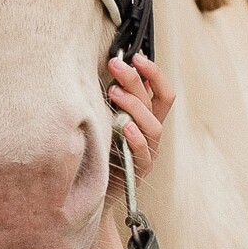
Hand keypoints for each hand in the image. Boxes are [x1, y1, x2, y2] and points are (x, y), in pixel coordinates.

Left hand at [106, 52, 172, 190]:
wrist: (85, 191)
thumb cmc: (95, 150)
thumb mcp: (102, 119)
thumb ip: (111, 100)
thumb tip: (108, 69)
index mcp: (146, 119)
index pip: (162, 93)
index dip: (155, 73)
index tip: (137, 57)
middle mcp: (150, 135)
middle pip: (156, 103)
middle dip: (137, 80)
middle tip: (116, 65)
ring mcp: (147, 153)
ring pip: (153, 126)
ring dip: (135, 106)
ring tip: (114, 93)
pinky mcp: (138, 172)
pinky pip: (143, 153)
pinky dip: (135, 138)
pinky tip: (123, 126)